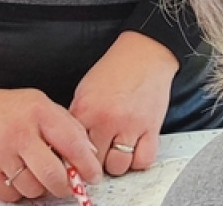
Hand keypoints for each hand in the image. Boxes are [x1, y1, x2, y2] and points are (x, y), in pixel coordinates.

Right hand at [0, 78, 99, 202]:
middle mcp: (19, 132)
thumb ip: (68, 127)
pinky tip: (16, 175)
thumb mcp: (42, 105)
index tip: (93, 176)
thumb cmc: (11, 110)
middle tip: (65, 185)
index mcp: (39, 112)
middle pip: (52, 175)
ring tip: (35, 173)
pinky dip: (17, 191)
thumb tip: (90, 156)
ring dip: (39, 188)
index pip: (72, 144)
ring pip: (32, 189)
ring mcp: (0, 152)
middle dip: (64, 186)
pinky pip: (11, 195)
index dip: (87, 165)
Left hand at [69, 31, 178, 177]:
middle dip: (94, 164)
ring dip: (116, 164)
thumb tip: (71, 144)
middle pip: (94, 163)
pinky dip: (138, 161)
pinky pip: (143, 160)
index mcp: (86, 108)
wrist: (145, 54)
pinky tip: (133, 151)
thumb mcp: (85, 90)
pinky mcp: (151, 129)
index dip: (73, 157)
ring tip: (115, 154)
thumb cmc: (115, 70)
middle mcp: (107, 120)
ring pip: (118, 166)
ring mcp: (130, 126)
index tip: (75, 162)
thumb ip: (79, 118)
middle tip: (97, 158)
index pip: (71, 147)